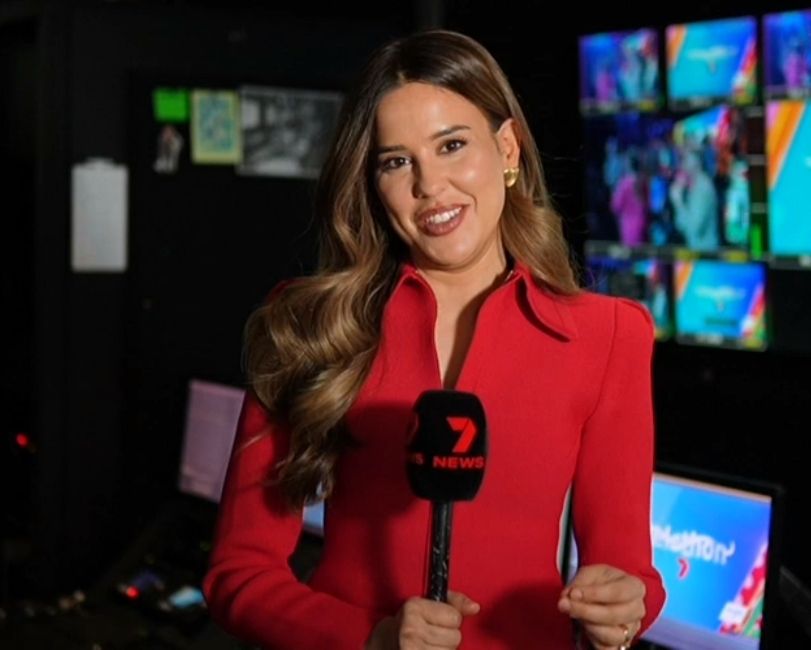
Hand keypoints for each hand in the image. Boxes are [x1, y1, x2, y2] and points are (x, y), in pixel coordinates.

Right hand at [365, 591, 479, 649]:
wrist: (385, 644)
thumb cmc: (410, 623)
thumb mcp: (427, 604)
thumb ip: (454, 602)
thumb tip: (475, 607)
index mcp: (414, 608)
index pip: (455, 617)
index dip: (447, 620)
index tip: (432, 621)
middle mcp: (411, 630)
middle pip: (455, 638)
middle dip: (447, 638)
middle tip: (429, 636)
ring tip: (427, 646)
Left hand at [557, 564, 644, 649]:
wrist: (603, 593)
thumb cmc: (599, 581)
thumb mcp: (590, 573)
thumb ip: (580, 583)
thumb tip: (570, 596)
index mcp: (634, 587)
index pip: (617, 592)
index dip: (594, 594)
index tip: (573, 593)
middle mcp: (637, 610)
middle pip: (614, 616)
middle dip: (586, 611)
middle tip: (564, 604)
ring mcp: (632, 630)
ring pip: (612, 636)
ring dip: (588, 626)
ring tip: (573, 615)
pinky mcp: (622, 644)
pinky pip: (609, 649)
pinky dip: (594, 642)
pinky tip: (582, 630)